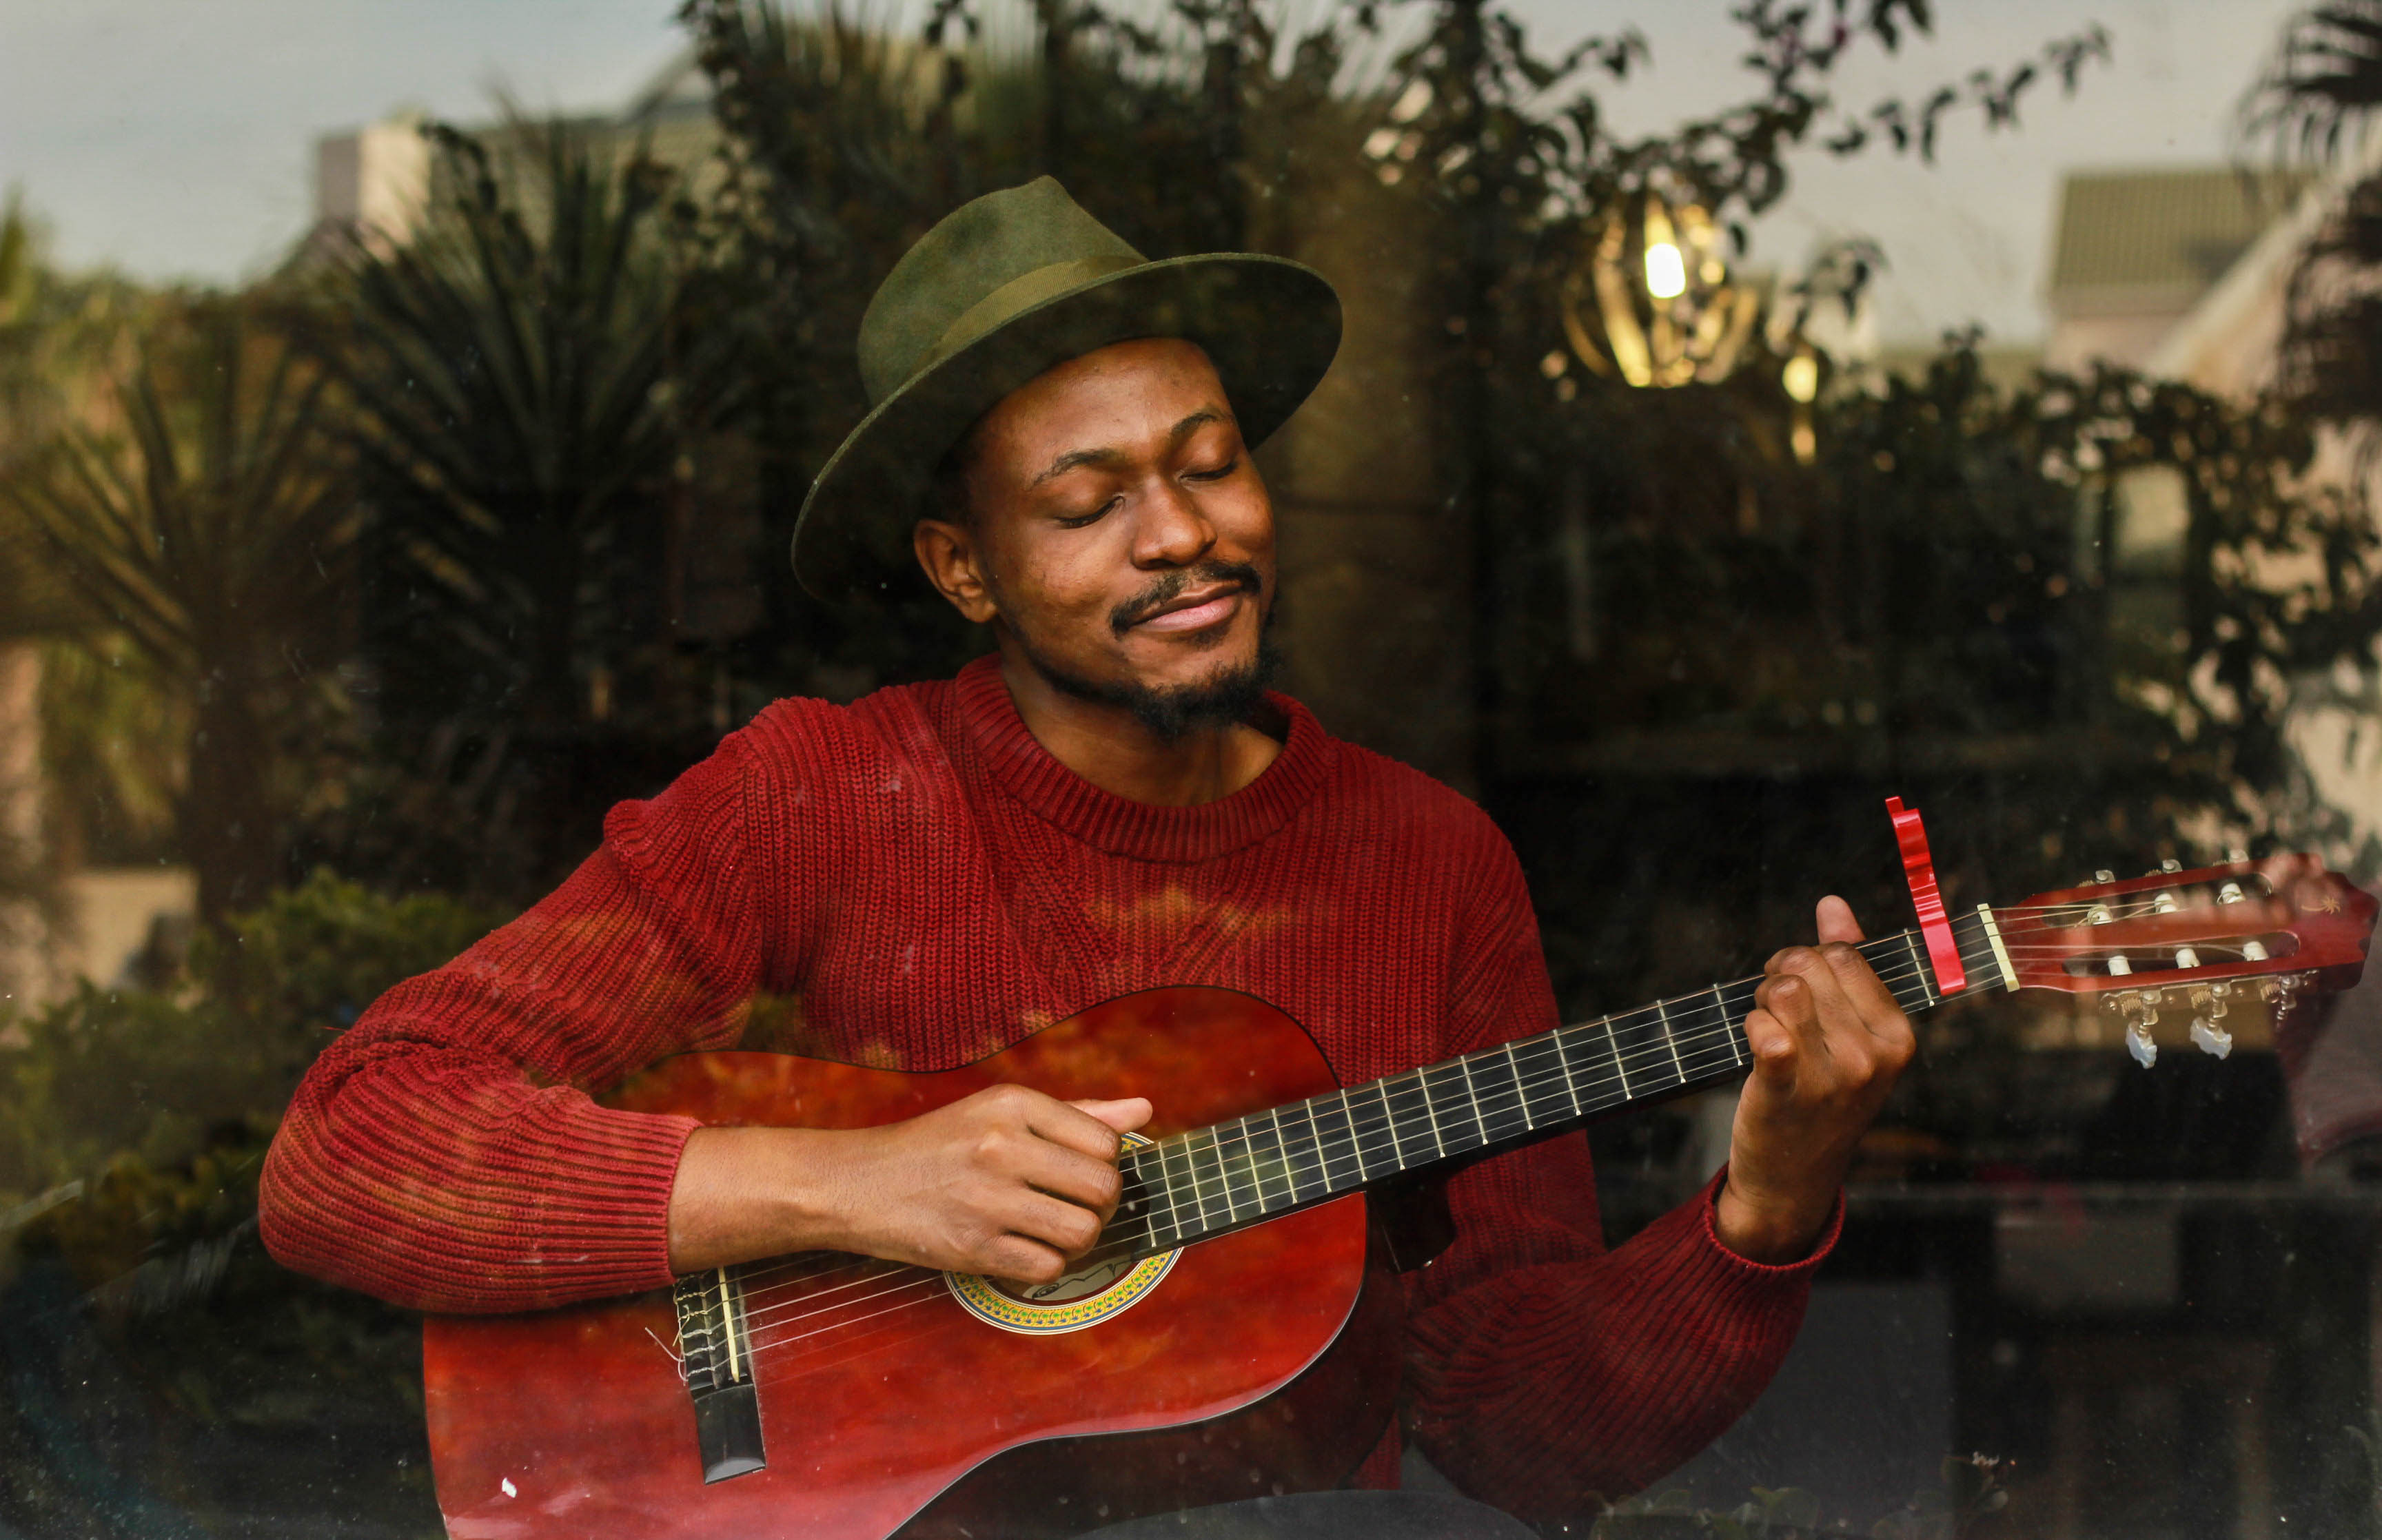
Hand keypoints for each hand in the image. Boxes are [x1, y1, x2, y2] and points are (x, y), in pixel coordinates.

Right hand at [667, 1085, 1151, 1284]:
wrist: (855, 1184)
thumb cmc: (937, 1146)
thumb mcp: (999, 1112)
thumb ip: (1075, 1114)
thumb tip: (1145, 1111)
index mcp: (1013, 1103)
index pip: (1107, 1142)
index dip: (1106, 1165)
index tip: (1080, 1173)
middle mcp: (1002, 1145)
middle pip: (1104, 1188)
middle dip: (1101, 1207)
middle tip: (1075, 1207)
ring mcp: (987, 1197)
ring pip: (1083, 1231)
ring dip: (1079, 1241)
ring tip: (1052, 1231)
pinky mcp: (972, 1246)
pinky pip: (1048, 1268)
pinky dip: (1047, 1267)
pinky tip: (1024, 1251)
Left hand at [1715, 896, 1914, 1263]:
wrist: (1793, 1177)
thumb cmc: (1820, 1094)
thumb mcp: (1849, 1033)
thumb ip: (1847, 963)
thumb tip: (1832, 904)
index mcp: (1897, 1036)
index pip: (1844, 955)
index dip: (1807, 958)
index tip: (1798, 986)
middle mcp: (1873, 1056)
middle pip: (1809, 965)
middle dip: (1781, 974)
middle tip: (1776, 1009)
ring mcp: (1834, 1077)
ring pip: (1784, 988)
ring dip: (1762, 999)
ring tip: (1767, 1025)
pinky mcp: (1789, 1091)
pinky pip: (1765, 1029)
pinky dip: (1752, 1027)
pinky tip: (1758, 1046)